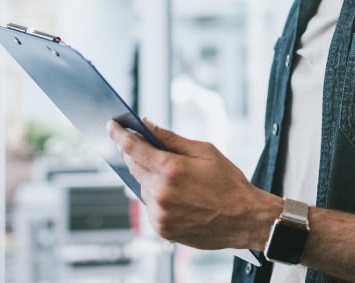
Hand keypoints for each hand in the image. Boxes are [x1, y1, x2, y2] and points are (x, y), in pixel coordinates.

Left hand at [106, 119, 279, 250]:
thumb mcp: (204, 151)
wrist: (243, 219)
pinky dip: (156, 195)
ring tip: (172, 174)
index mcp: (171, 170)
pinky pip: (150, 205)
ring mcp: (159, 214)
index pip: (133, 147)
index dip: (119, 134)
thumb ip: (171, 138)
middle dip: (134, 153)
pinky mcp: (161, 228)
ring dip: (149, 176)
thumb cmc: (228, 182)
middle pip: (134, 166)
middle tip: (138, 143)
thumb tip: (146, 125)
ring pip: (141, 186)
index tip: (111, 125)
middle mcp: (160, 193)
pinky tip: (175, 193)